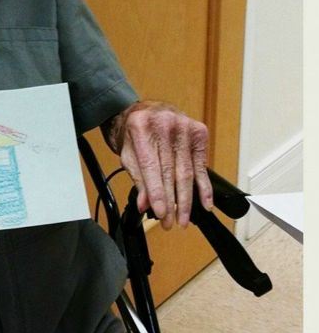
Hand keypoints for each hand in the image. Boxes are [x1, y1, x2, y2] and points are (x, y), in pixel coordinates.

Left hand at [108, 101, 212, 228]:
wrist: (145, 110)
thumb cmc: (134, 132)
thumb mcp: (128, 153)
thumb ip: (137, 178)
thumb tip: (145, 204)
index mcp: (141, 127)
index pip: (151, 166)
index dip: (157, 193)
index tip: (161, 213)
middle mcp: (164, 124)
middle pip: (170, 171)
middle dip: (171, 201)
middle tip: (170, 222)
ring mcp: (184, 126)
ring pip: (187, 171)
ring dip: (186, 200)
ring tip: (183, 219)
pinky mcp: (199, 132)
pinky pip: (201, 165)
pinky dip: (203, 187)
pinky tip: (205, 204)